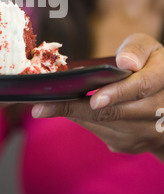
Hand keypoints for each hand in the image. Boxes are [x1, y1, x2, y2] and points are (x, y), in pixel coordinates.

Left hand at [31, 33, 163, 155]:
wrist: (163, 102)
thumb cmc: (148, 64)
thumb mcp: (147, 48)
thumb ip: (136, 49)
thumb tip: (125, 63)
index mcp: (163, 79)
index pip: (141, 87)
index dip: (117, 93)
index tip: (94, 99)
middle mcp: (159, 111)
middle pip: (115, 113)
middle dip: (76, 109)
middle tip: (43, 107)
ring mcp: (147, 133)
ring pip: (105, 126)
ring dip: (74, 115)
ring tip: (46, 106)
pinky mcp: (132, 145)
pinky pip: (101, 133)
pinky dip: (82, 121)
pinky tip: (67, 110)